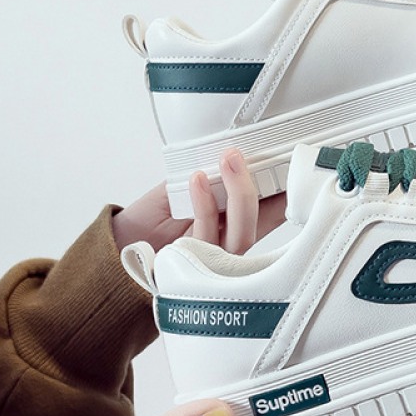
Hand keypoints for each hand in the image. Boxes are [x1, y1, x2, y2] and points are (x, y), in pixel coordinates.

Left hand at [112, 150, 284, 253]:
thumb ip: (212, 175)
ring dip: (239, 193)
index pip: (274, 209)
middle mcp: (230, 245)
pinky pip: (205, 236)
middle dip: (268, 188)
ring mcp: (214, 259)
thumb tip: (237, 148)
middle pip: (264, 224)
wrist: (117, 244)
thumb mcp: (184, 186)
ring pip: (242, 234)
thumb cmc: (151, 218)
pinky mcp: (192, 266)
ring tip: (229, 160)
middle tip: (258, 156)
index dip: (291, 191)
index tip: (297, 163)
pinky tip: (198, 179)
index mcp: (235, 224)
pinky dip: (204, 203)